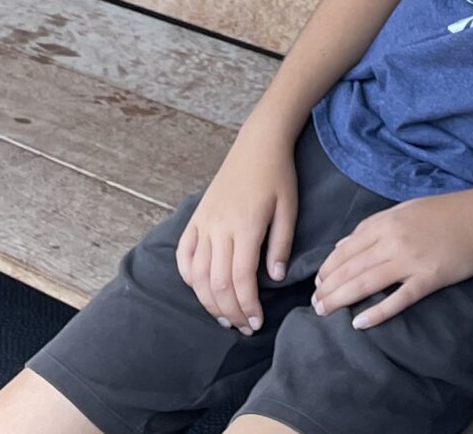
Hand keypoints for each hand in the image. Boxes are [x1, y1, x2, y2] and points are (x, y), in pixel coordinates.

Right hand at [175, 126, 297, 335]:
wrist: (257, 144)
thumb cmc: (278, 176)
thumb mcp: (289, 208)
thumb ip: (280, 244)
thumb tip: (274, 278)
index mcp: (245, 227)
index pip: (241, 279)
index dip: (247, 306)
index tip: (256, 323)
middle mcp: (218, 228)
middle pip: (217, 283)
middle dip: (230, 311)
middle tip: (244, 327)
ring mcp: (203, 224)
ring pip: (197, 275)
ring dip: (208, 302)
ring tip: (225, 317)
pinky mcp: (194, 219)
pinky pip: (183, 256)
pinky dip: (188, 278)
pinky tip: (201, 291)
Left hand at [314, 191, 472, 330]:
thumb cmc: (447, 211)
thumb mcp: (406, 209)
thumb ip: (374, 225)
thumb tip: (343, 245)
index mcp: (387, 223)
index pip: (347, 249)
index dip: (328, 268)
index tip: (317, 283)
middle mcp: (394, 241)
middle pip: (351, 268)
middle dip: (328, 288)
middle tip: (314, 304)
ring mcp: (411, 261)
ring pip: (366, 283)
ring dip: (341, 299)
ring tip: (324, 311)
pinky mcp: (428, 279)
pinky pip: (398, 299)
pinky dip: (377, 313)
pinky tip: (359, 323)